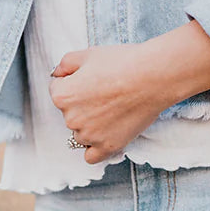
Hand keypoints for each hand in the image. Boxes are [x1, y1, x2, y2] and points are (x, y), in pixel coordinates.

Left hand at [49, 20, 209, 163]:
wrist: (152, 77)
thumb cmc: (121, 63)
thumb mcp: (87, 54)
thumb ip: (65, 64)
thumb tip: (57, 75)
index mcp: (62, 96)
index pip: (57, 90)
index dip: (74, 82)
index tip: (91, 79)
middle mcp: (71, 119)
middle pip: (70, 114)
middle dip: (82, 105)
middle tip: (104, 93)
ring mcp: (89, 136)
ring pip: (81, 134)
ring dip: (91, 126)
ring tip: (112, 110)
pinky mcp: (107, 147)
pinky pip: (91, 156)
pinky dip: (95, 147)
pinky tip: (105, 134)